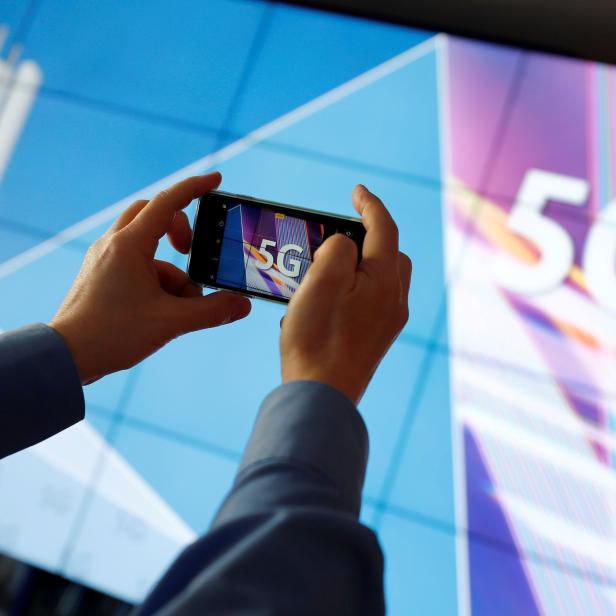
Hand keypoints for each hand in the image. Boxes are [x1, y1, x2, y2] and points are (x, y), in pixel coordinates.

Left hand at [50, 173, 250, 383]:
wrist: (67, 356)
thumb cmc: (112, 334)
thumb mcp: (170, 322)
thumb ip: (211, 311)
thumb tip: (241, 305)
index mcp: (129, 245)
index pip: (168, 202)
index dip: (194, 188)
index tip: (215, 180)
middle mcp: (114, 244)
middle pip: (153, 215)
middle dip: (179, 230)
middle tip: (192, 250)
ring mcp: (105, 258)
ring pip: (148, 246)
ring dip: (171, 270)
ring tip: (179, 306)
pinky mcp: (101, 274)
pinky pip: (137, 265)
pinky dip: (156, 281)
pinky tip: (161, 311)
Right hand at [280, 185, 411, 404]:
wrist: (321, 395)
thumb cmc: (317, 338)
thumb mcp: (321, 281)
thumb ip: (338, 249)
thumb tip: (346, 246)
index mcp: (385, 280)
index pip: (384, 228)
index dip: (370, 204)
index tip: (357, 191)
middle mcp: (395, 299)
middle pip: (390, 253)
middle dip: (370, 236)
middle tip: (339, 235)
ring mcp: (389, 321)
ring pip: (383, 278)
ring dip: (363, 264)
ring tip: (329, 269)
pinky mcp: (378, 338)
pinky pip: (374, 299)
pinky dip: (358, 287)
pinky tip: (332, 300)